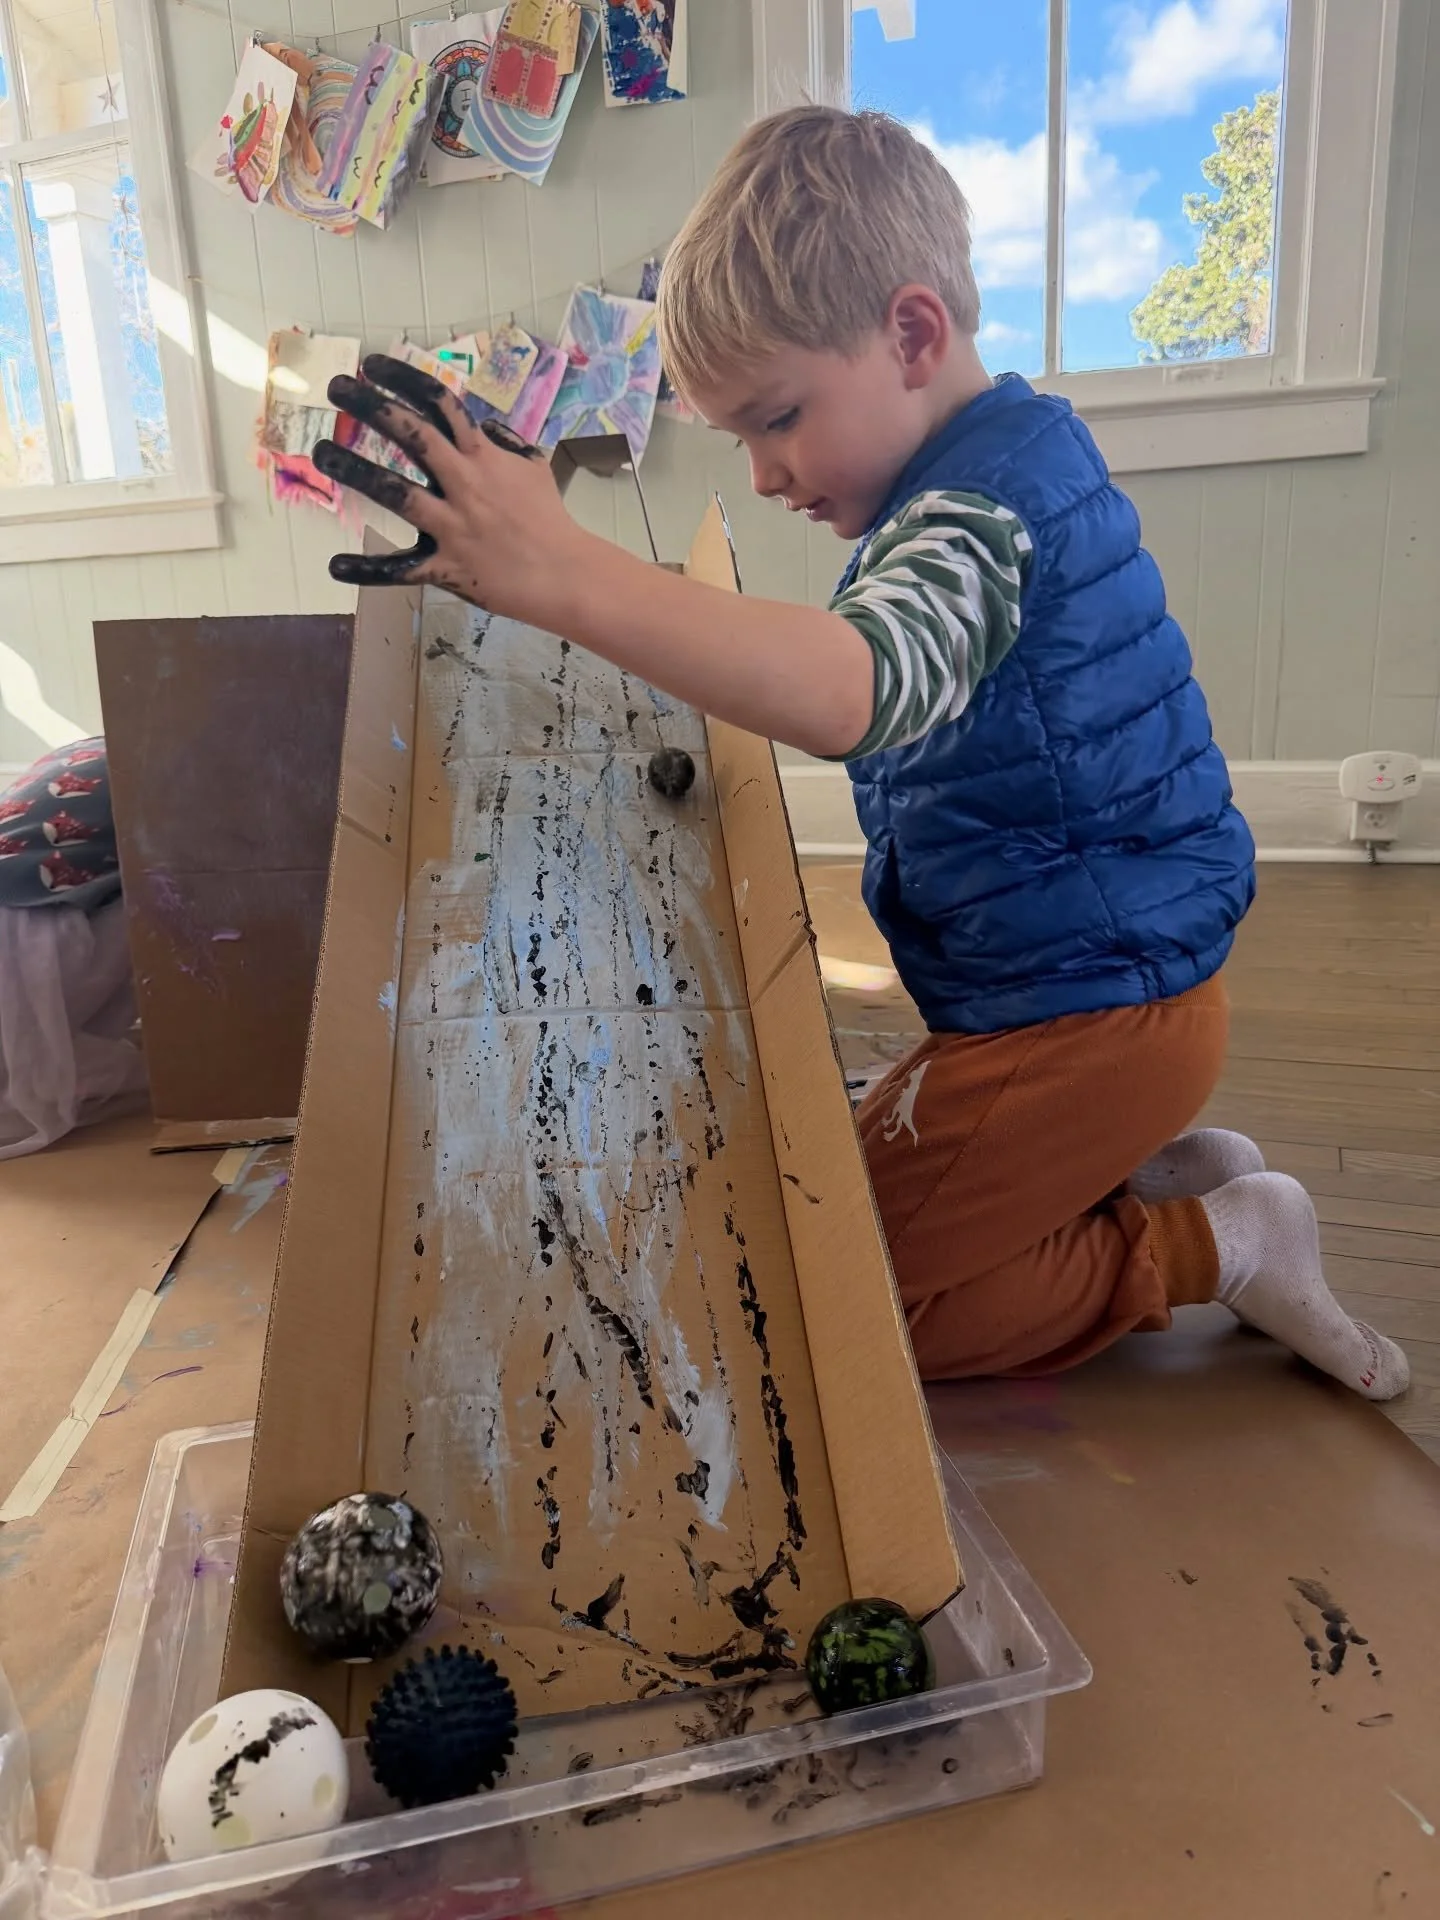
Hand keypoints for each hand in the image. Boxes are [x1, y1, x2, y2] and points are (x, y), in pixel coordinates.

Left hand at [314, 353, 581, 617]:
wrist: (566, 574)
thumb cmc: (550, 520)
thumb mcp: (536, 467)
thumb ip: (507, 443)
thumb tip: (486, 428)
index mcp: (483, 457)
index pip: (440, 404)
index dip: (403, 379)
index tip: (371, 366)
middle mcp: (464, 484)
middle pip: (413, 435)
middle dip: (371, 407)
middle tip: (336, 389)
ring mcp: (453, 526)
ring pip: (398, 493)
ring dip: (356, 470)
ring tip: (322, 453)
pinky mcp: (447, 567)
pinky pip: (401, 569)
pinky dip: (367, 570)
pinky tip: (335, 566)